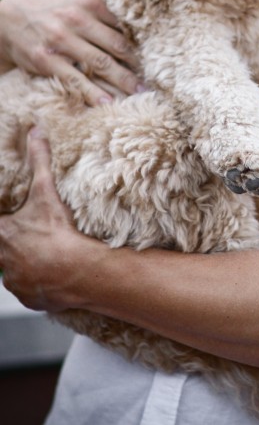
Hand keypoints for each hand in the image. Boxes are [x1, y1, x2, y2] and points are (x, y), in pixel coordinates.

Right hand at [0, 0, 140, 104]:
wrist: (8, 16)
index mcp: (90, 1)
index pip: (124, 25)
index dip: (142, 42)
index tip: (157, 56)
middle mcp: (78, 20)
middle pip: (117, 46)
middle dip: (137, 66)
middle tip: (154, 80)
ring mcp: (62, 42)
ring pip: (100, 64)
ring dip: (122, 81)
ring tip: (139, 94)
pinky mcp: (47, 60)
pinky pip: (74, 80)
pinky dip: (92, 93)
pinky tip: (107, 104)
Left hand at [0, 129, 89, 312]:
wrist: (78, 269)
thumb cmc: (58, 232)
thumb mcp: (46, 192)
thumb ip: (39, 161)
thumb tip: (36, 134)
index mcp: (2, 235)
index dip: (4, 224)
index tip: (9, 223)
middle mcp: (3, 261)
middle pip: (1, 251)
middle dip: (12, 243)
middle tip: (29, 236)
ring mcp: (15, 283)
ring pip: (13, 272)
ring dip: (24, 263)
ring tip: (43, 253)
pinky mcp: (29, 298)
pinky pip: (29, 290)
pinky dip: (37, 282)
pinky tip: (51, 273)